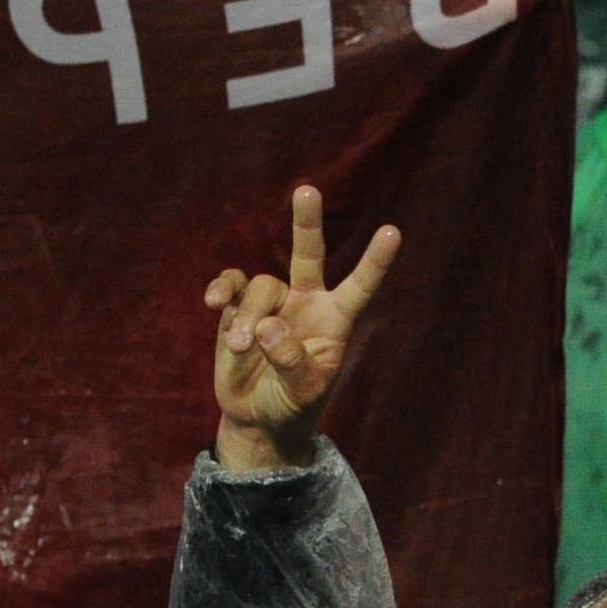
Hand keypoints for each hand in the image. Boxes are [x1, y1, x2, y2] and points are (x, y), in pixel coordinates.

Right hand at [208, 185, 399, 472]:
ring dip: (248, 317)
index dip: (374, 261)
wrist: (257, 417)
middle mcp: (305, 303)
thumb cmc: (292, 406)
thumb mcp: (301, 392)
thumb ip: (291, 361)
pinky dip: (221, 289)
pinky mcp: (238, 307)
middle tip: (307, 190)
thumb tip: (268, 326)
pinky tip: (213, 302)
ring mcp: (272, 303)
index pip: (358, 286)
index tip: (393, 231)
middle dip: (307, 223)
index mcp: (333, 321)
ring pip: (261, 287)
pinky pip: (231, 285)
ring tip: (239, 348)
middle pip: (308, 254)